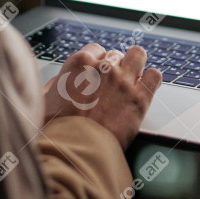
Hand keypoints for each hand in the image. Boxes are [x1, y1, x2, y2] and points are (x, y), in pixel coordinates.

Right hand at [43, 43, 162, 149]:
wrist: (75, 149)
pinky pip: (155, 76)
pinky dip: (151, 79)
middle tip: (112, 84)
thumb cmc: (57, 128)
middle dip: (115, 67)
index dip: (97, 62)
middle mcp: (104, 67)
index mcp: (79, 63)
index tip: (97, 73)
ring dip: (135, 64)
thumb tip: (58, 82)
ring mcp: (124, 80)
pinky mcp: (140, 98)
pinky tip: (145, 86)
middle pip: (116, 54)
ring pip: (138, 55)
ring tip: (132, 77)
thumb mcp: (45, 100)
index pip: (95, 49)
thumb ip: (54, 85)